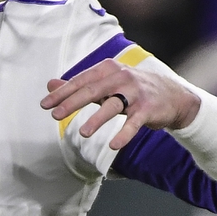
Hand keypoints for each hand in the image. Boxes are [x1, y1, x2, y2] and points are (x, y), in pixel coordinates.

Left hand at [40, 58, 200, 149]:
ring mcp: (136, 93)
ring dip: (97, 119)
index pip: (80, 81)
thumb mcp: (104, 84)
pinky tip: (114, 145)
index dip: (62, 93)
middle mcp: (121, 77)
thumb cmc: (131, 90)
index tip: (44, 105)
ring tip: (83, 133)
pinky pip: (134, 123)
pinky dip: (124, 134)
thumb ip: (78, 86)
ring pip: (113, 106)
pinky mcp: (148, 109)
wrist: (172, 96)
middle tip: (55, 115)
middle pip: (93, 91)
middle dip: (72, 103)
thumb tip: (49, 85)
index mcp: (108, 69)